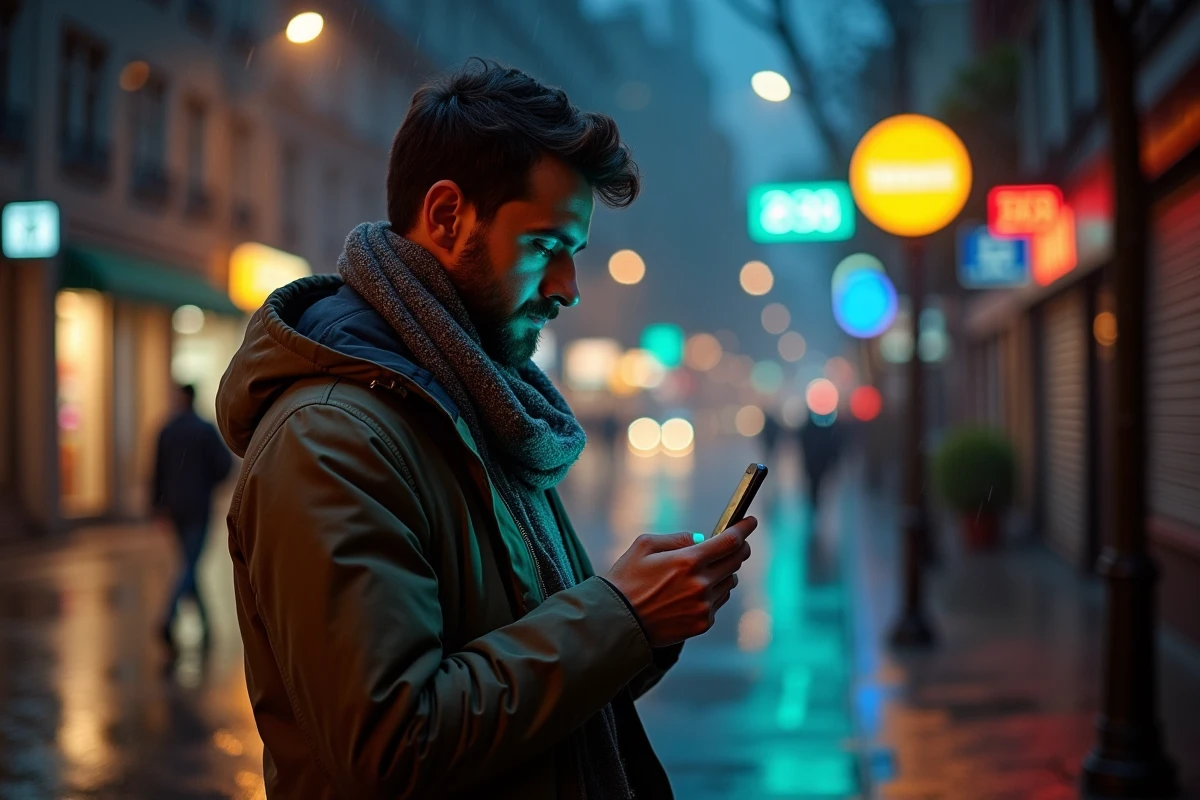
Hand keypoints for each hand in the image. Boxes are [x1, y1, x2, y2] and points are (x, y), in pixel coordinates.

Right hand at [605, 517, 756, 647]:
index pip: (730, 541)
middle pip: (736, 561)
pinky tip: (695, 592)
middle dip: (740, 548)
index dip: (744, 529)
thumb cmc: (626, 580)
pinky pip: (719, 602)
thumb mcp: (644, 546)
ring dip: (724, 572)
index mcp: (688, 561)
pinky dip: (713, 593)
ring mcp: (704, 606)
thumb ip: (675, 538)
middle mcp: (701, 584)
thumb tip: (700, 539)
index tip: (751, 522)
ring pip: (730, 582)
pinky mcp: (702, 624)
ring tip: (705, 571)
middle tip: (736, 543)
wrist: (617, 622)